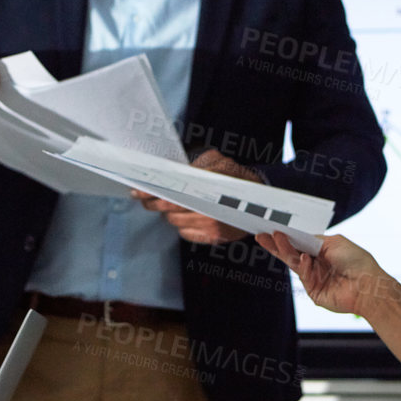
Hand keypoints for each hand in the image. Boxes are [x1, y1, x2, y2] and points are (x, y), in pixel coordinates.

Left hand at [130, 149, 263, 244]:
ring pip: (175, 222)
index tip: (138, 190)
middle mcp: (210, 211)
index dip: (152, 192)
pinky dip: (180, 224)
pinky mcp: (214, 238)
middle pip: (169, 210)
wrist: (262, 198)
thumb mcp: (219, 162)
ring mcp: (212, 227)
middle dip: (153, 203)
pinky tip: (183, 214)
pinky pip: (185, 233)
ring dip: (167, 213)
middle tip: (143, 197)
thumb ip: (197, 165)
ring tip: (164, 203)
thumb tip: (173, 171)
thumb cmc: (238, 177)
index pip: (172, 193)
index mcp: (210, 188)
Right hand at [254, 231, 395, 318]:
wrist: (368, 285)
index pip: (300, 243)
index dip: (287, 237)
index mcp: (323, 252)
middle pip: (292, 253)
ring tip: (276, 238)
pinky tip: (305, 258)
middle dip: (277, 244)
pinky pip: (304, 275)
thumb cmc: (356, 261)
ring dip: (285, 250)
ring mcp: (314, 278)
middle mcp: (317, 265)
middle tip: (262, 235)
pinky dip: (304, 266)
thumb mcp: (334, 242)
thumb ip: (313, 240)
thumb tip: (297, 235)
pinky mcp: (314, 292)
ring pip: (294, 263)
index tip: (273, 229)